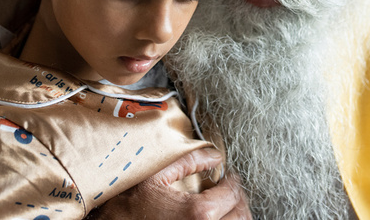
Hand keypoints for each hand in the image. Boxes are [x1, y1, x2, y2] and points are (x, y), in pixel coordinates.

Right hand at [87, 147, 251, 219]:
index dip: (233, 180)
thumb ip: (188, 161)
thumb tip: (214, 156)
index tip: (228, 176)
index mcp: (199, 213)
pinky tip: (216, 218)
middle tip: (230, 189)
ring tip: (226, 205)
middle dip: (238, 199)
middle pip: (241, 215)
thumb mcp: (156, 177)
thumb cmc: (128, 208)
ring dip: (236, 215)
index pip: (232, 193)